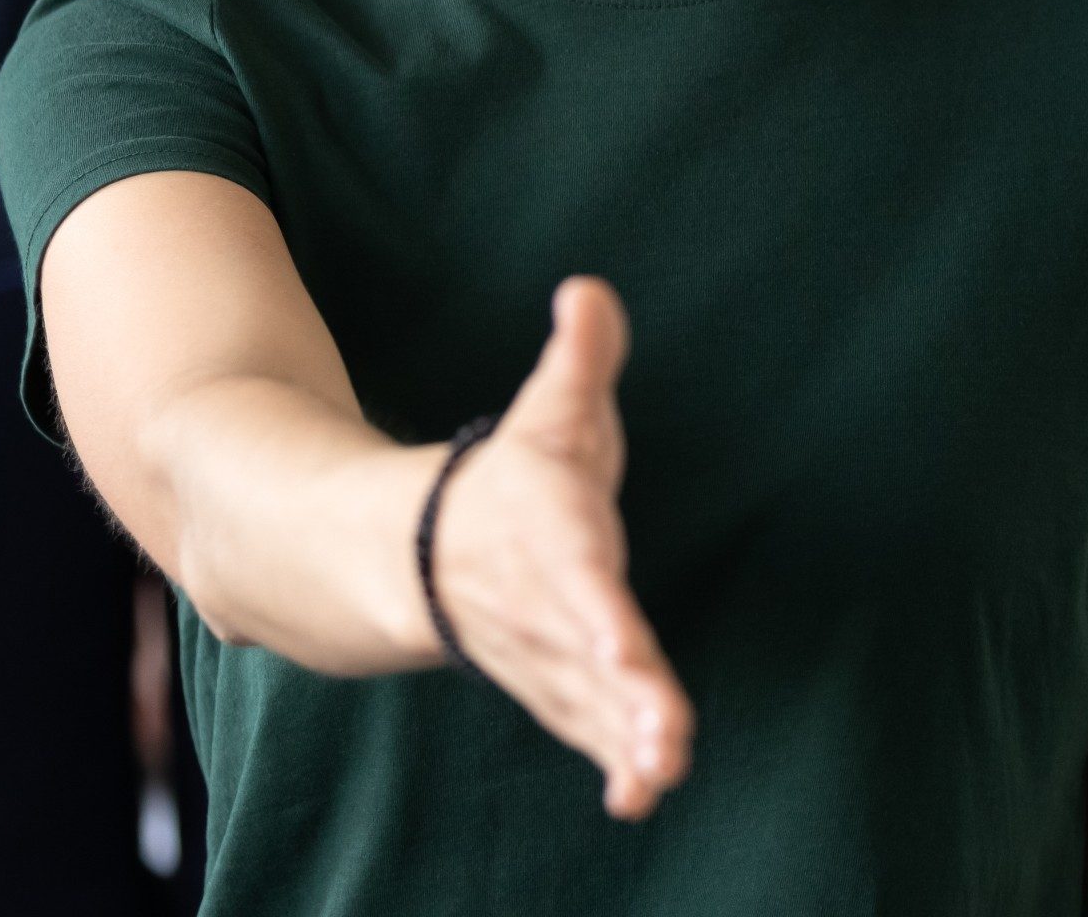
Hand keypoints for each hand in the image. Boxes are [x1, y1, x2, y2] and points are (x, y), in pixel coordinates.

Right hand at [425, 278, 694, 818]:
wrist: (421, 555)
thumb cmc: (514, 482)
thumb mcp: (549, 410)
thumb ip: (581, 357)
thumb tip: (589, 291)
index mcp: (551, 539)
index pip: (579, 581)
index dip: (602, 620)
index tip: (627, 654)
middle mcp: (546, 610)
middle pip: (586, 661)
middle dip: (624, 700)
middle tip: (665, 738)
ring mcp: (547, 659)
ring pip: (585, 707)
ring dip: (622, 741)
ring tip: (661, 772)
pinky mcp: (557, 690)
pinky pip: (582, 733)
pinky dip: (611, 763)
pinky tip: (643, 795)